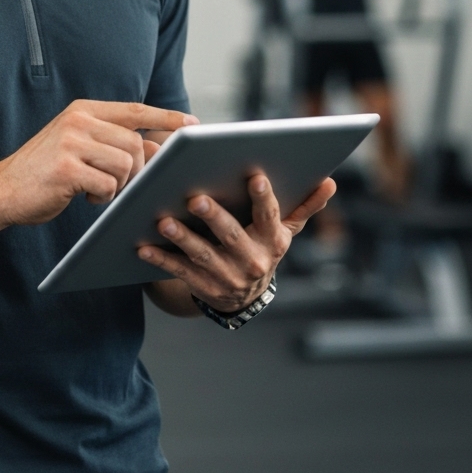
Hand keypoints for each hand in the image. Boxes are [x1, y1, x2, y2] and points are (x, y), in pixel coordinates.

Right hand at [0, 101, 197, 226]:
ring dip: (118, 185)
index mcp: (83, 110)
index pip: (135, 109)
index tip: (192, 123)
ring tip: (95, 189)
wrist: (2, 190)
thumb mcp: (78, 146)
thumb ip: (112, 141)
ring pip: (125, 164)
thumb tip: (155, 146)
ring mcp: (71, 142)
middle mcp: (78, 120)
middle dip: (136, 169)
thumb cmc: (44, 171)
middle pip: (134, 143)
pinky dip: (103, 197)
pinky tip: (84, 196)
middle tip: (119, 184)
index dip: (166, 116)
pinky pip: (108, 185)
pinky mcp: (67, 168)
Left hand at [138, 173, 335, 313]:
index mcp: (273, 240)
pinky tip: (142, 245)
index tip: (255, 176)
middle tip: (195, 197)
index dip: (264, 198)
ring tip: (163, 221)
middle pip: (232, 236)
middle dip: (214, 217)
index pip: (270, 216)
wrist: (245, 296)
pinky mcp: (204, 287)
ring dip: (182, 238)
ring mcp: (228, 276)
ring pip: (203, 255)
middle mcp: (252, 260)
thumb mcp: (284, 230)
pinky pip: (181, 272)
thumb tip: (329, 181)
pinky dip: (161, 259)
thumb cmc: (262, 245)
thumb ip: (304, 205)